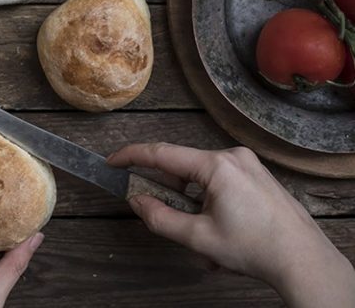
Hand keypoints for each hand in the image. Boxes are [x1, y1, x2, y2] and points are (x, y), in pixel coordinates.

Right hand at [108, 143, 354, 307]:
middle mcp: (232, 157)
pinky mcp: (256, 176)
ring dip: (191, 204)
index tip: (112, 162)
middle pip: (182, 168)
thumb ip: (160, 218)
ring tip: (202, 237)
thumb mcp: (198, 238)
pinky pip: (218, 182)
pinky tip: (217, 231)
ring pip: (200, 178)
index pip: (162, 154)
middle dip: (169, 194)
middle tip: (164, 219)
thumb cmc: (254, 247)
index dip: (131, 156)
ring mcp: (247, 165)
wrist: (302, 259)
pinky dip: (207, 203)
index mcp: (216, 166)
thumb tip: (137, 202)